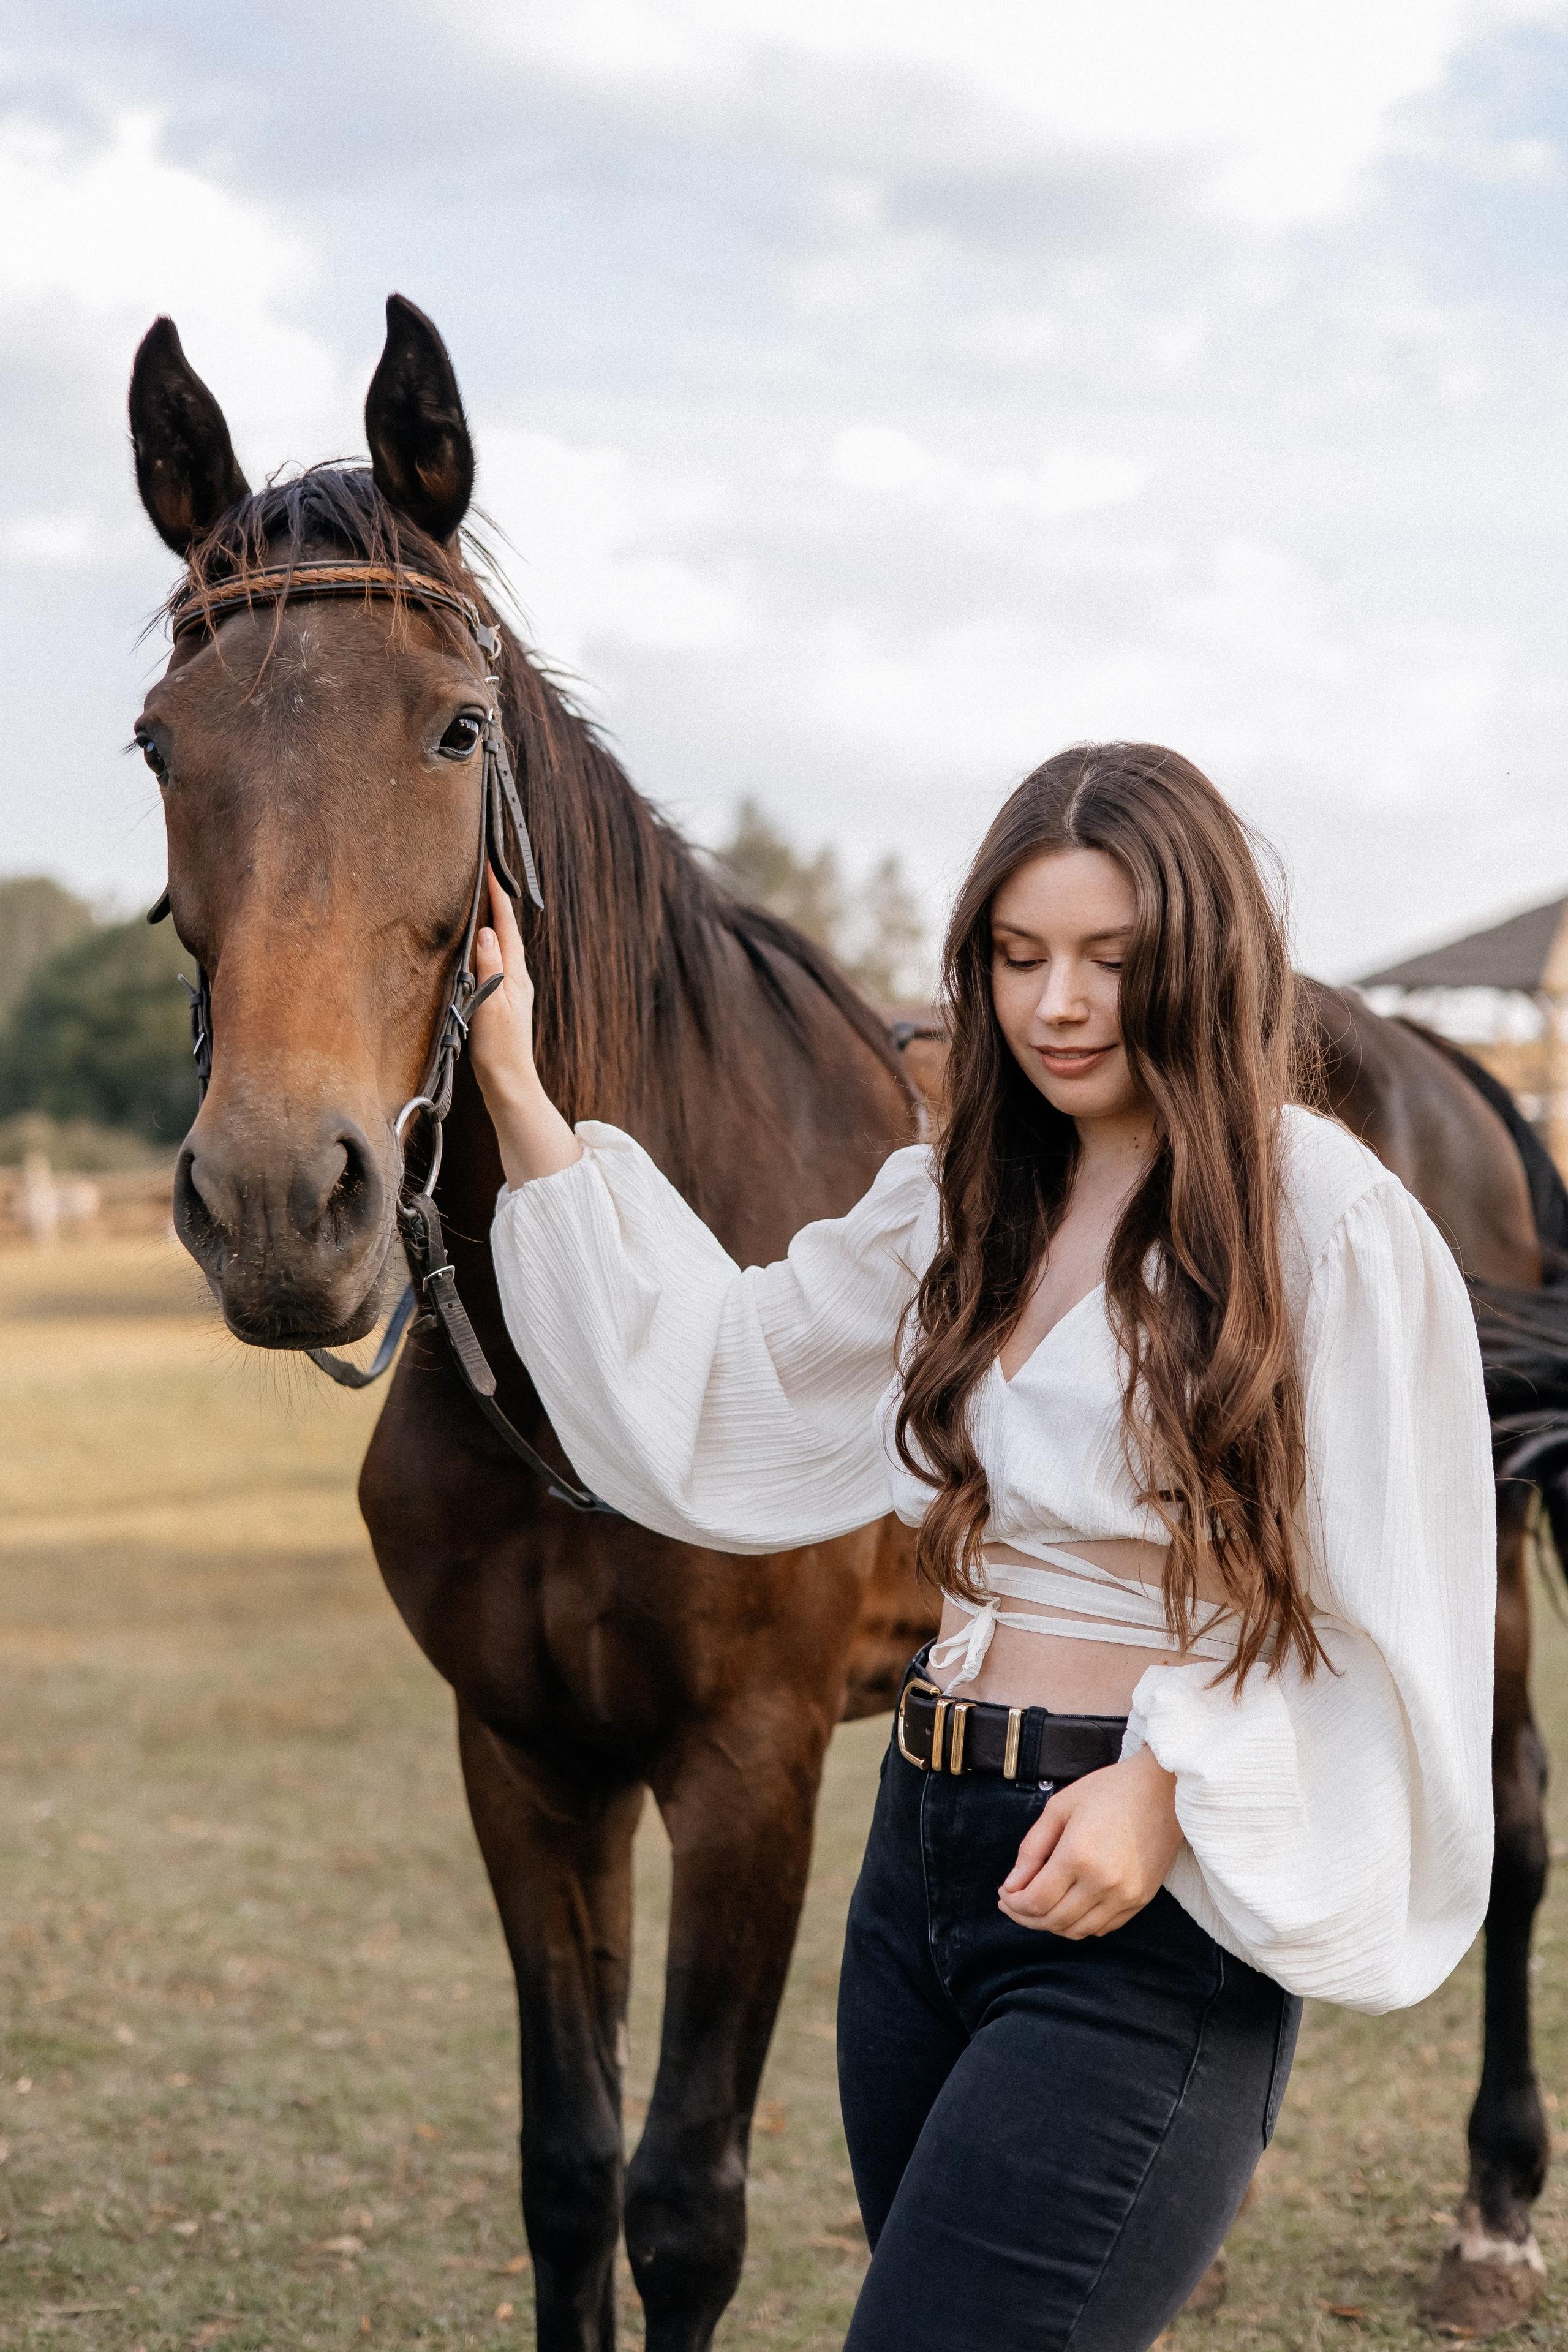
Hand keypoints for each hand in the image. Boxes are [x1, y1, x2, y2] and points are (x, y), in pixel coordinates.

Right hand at [469, 872, 582, 1187]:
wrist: (509, 1084)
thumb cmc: (498, 1049)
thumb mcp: (491, 1005)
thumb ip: (489, 967)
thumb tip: (487, 930)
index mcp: (516, 974)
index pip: (506, 925)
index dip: (498, 894)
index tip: (491, 864)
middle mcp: (518, 977)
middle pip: (507, 929)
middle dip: (497, 899)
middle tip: (486, 870)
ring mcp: (512, 988)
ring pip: (503, 944)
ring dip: (494, 918)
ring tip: (481, 896)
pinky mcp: (503, 1000)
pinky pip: (497, 960)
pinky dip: (489, 942)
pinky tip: (479, 942)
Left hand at [998, 1744, 1180, 1938]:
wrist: (1163, 1791)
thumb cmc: (1108, 1791)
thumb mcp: (1060, 1807)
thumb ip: (1032, 1849)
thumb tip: (1012, 1885)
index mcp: (1078, 1855)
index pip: (1036, 1901)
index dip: (1013, 1904)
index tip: (1003, 1894)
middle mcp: (1103, 1882)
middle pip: (1054, 1921)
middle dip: (1025, 1917)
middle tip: (1013, 1903)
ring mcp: (1125, 1895)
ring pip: (1078, 1931)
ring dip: (1051, 1924)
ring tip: (1039, 1906)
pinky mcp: (1141, 1900)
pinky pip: (1103, 1928)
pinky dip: (1080, 1924)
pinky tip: (1068, 1906)